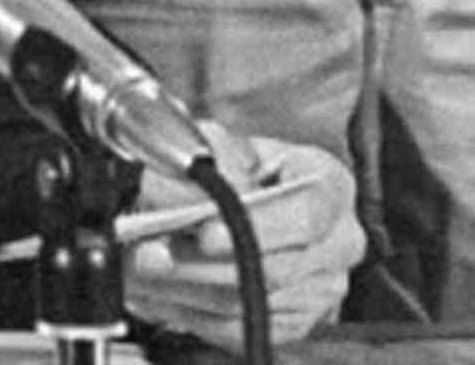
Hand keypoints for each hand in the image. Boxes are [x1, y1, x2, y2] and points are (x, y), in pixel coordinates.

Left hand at [123, 125, 362, 347]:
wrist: (258, 204)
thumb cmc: (247, 170)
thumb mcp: (230, 146)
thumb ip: (211, 156)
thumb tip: (186, 179)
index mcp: (330, 188)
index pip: (304, 215)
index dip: (255, 228)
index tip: (205, 233)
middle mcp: (337, 243)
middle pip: (273, 268)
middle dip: (200, 264)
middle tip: (148, 254)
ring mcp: (320, 288)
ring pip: (249, 303)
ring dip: (184, 290)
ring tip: (137, 271)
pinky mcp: (294, 322)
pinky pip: (239, 327)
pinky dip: (189, 312)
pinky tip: (155, 292)